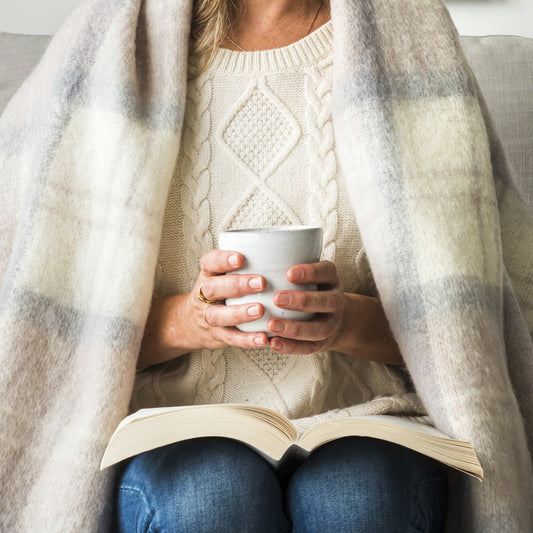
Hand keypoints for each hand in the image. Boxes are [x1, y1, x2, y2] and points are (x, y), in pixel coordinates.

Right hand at [137, 250, 268, 367]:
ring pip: (219, 315)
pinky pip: (231, 338)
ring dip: (240, 312)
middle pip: (214, 288)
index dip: (223, 260)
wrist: (188, 324)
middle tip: (261, 282)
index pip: (209, 263)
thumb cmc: (217, 293)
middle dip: (237, 285)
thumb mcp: (220, 275)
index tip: (240, 257)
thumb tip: (284, 252)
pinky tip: (263, 338)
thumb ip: (244, 266)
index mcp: (208, 275)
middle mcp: (204, 295)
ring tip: (261, 310)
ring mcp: (209, 316)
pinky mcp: (217, 336)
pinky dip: (246, 340)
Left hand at [267, 261, 402, 364]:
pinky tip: (273, 343)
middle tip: (277, 298)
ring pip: (318, 329)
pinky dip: (291, 347)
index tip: (288, 273)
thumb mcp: (309, 272)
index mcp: (330, 278)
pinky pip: (309, 348)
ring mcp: (331, 323)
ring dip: (294, 328)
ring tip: (271, 325)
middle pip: (325, 301)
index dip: (310, 272)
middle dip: (302, 301)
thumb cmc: (311, 287)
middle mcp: (335, 301)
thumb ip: (289, 262)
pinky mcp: (322, 343)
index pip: (326, 272)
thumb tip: (254, 248)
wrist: (336, 316)